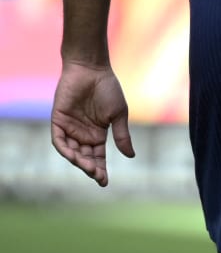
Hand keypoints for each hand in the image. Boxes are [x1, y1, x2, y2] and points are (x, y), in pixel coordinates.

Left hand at [50, 62, 133, 186]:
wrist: (92, 70)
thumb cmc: (108, 89)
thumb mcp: (118, 115)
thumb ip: (122, 135)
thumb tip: (131, 156)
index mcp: (97, 134)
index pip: (97, 157)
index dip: (100, 170)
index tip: (104, 182)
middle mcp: (82, 134)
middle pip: (85, 157)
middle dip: (91, 168)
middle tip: (98, 176)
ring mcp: (70, 128)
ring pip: (72, 152)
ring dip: (79, 161)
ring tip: (89, 168)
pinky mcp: (58, 121)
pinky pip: (59, 140)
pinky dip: (65, 150)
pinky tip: (73, 156)